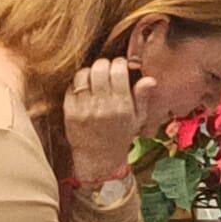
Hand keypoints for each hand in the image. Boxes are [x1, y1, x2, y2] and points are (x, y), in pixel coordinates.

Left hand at [64, 57, 156, 182]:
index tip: (120, 67)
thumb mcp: (137, 119)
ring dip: (89, 72)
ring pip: (84, 74)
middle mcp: (104, 105)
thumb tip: (149, 79)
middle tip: (106, 70)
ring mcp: (85, 108)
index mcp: (122, 105)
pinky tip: (84, 89)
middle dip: (104, 64)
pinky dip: (77, 83)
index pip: (118, 70)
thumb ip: (143, 97)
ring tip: (94, 78)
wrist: (99, 158)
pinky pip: (71, 87)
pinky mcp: (70, 112)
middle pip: (100, 68)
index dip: (119, 63)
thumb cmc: (120, 136)